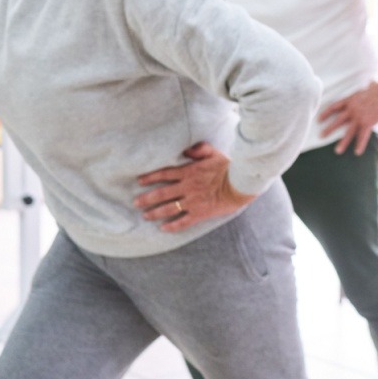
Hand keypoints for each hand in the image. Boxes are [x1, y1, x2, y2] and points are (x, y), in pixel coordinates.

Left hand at [135, 142, 254, 231]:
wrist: (241, 184)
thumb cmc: (229, 167)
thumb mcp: (214, 153)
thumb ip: (199, 149)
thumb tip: (186, 150)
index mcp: (188, 172)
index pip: (164, 174)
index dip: (150, 177)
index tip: (139, 181)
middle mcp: (187, 187)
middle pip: (161, 194)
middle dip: (146, 199)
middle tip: (136, 203)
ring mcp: (192, 201)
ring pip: (168, 209)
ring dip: (155, 213)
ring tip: (145, 216)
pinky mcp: (200, 213)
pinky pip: (183, 221)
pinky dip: (172, 226)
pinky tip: (163, 228)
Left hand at [318, 82, 377, 154]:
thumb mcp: (369, 86)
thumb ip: (367, 87)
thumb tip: (371, 82)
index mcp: (350, 100)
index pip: (334, 107)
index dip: (325, 114)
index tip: (319, 119)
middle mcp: (352, 110)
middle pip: (337, 121)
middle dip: (328, 129)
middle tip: (320, 136)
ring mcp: (359, 117)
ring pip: (348, 132)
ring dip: (342, 142)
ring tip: (337, 151)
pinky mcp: (368, 122)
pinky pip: (362, 136)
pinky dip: (360, 144)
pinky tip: (357, 152)